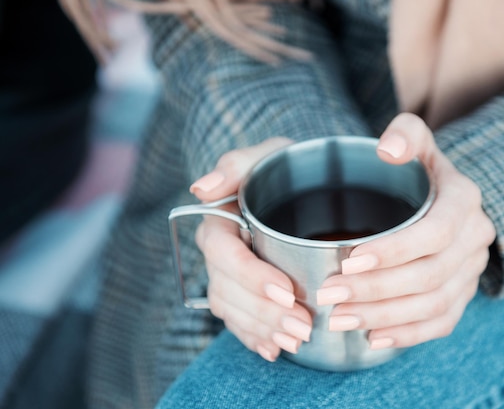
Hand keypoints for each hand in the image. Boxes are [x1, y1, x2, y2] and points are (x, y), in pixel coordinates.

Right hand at [190, 137, 312, 361]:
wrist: (298, 182)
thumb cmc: (284, 166)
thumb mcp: (269, 154)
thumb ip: (236, 165)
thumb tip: (200, 189)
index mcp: (218, 220)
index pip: (224, 253)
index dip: (251, 276)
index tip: (287, 291)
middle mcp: (218, 252)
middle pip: (228, 289)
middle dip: (264, 313)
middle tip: (303, 326)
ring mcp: (227, 275)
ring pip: (231, 310)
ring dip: (262, 330)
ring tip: (296, 341)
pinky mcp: (241, 292)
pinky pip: (237, 321)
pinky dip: (254, 337)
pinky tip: (274, 350)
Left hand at [316, 113, 495, 348]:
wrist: (440, 197)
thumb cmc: (416, 168)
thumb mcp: (414, 138)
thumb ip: (404, 134)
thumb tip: (388, 150)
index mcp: (463, 201)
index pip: (436, 232)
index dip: (394, 250)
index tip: (348, 259)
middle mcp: (475, 238)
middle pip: (430, 275)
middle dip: (376, 289)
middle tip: (330, 294)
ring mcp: (470, 271)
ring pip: (434, 305)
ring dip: (385, 317)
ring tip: (339, 319)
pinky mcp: (461, 294)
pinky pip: (441, 323)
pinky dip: (407, 335)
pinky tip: (371, 339)